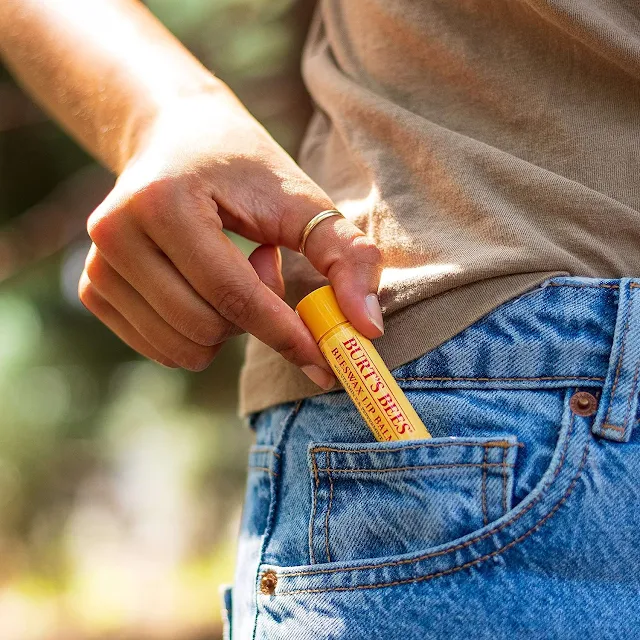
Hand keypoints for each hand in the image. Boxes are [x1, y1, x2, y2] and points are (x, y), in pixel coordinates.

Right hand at [79, 86, 383, 388]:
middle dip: (252, 316)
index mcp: (165, 202)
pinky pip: (160, 348)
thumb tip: (367, 329)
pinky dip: (196, 332)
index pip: (231, 293)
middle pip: (206, 326)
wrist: (179, 141)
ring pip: (182, 345)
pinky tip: (202, 285)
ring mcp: (97, 263)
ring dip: (225, 325)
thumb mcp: (304, 202)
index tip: (322, 359)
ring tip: (230, 270)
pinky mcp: (94, 288)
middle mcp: (116, 232)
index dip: (283, 333)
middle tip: (263, 267)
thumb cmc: (246, 171)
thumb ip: (347, 258)